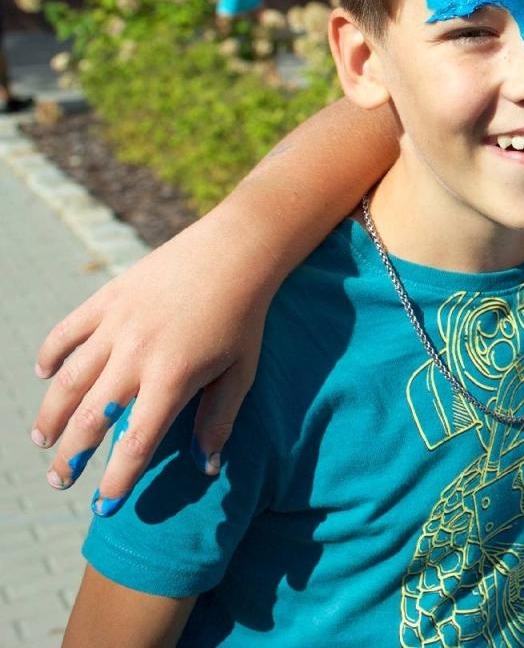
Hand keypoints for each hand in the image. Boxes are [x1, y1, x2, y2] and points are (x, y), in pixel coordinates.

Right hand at [30, 204, 273, 506]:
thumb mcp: (241, 372)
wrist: (236, 251)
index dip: (116, 480)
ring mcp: (116, 325)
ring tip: (44, 441)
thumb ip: (219, 420)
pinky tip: (43, 374)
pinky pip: (67, 332)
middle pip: (90, 419)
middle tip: (60, 481)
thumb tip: (205, 467)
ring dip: (51, 415)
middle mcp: (136, 355)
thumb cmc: (245, 317)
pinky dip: (51, 355)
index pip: (134, 443)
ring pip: (68, 381)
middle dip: (71, 457)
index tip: (104, 507)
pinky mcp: (106, 299)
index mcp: (172, 378)